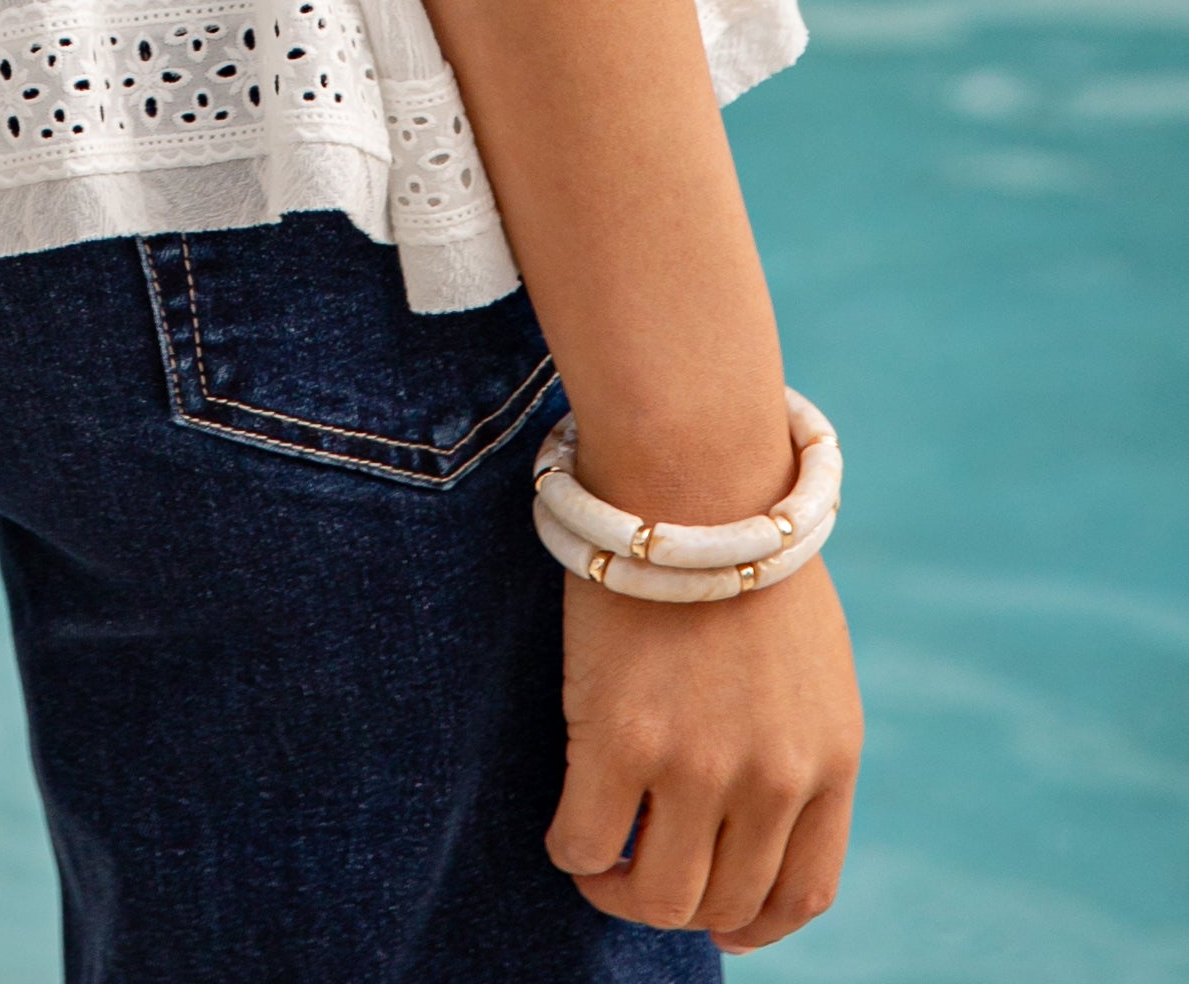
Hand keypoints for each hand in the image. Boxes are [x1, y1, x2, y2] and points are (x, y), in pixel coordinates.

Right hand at [548, 562, 859, 948]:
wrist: (693, 473)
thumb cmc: (741, 548)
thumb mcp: (810, 662)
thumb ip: (796, 743)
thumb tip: (752, 814)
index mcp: (829, 760)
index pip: (801, 894)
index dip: (754, 922)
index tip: (719, 916)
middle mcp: (773, 778)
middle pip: (725, 904)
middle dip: (679, 902)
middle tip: (640, 869)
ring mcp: (698, 765)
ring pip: (657, 895)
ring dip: (621, 891)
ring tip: (600, 857)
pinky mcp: (621, 736)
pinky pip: (585, 843)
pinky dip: (572, 851)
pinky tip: (567, 823)